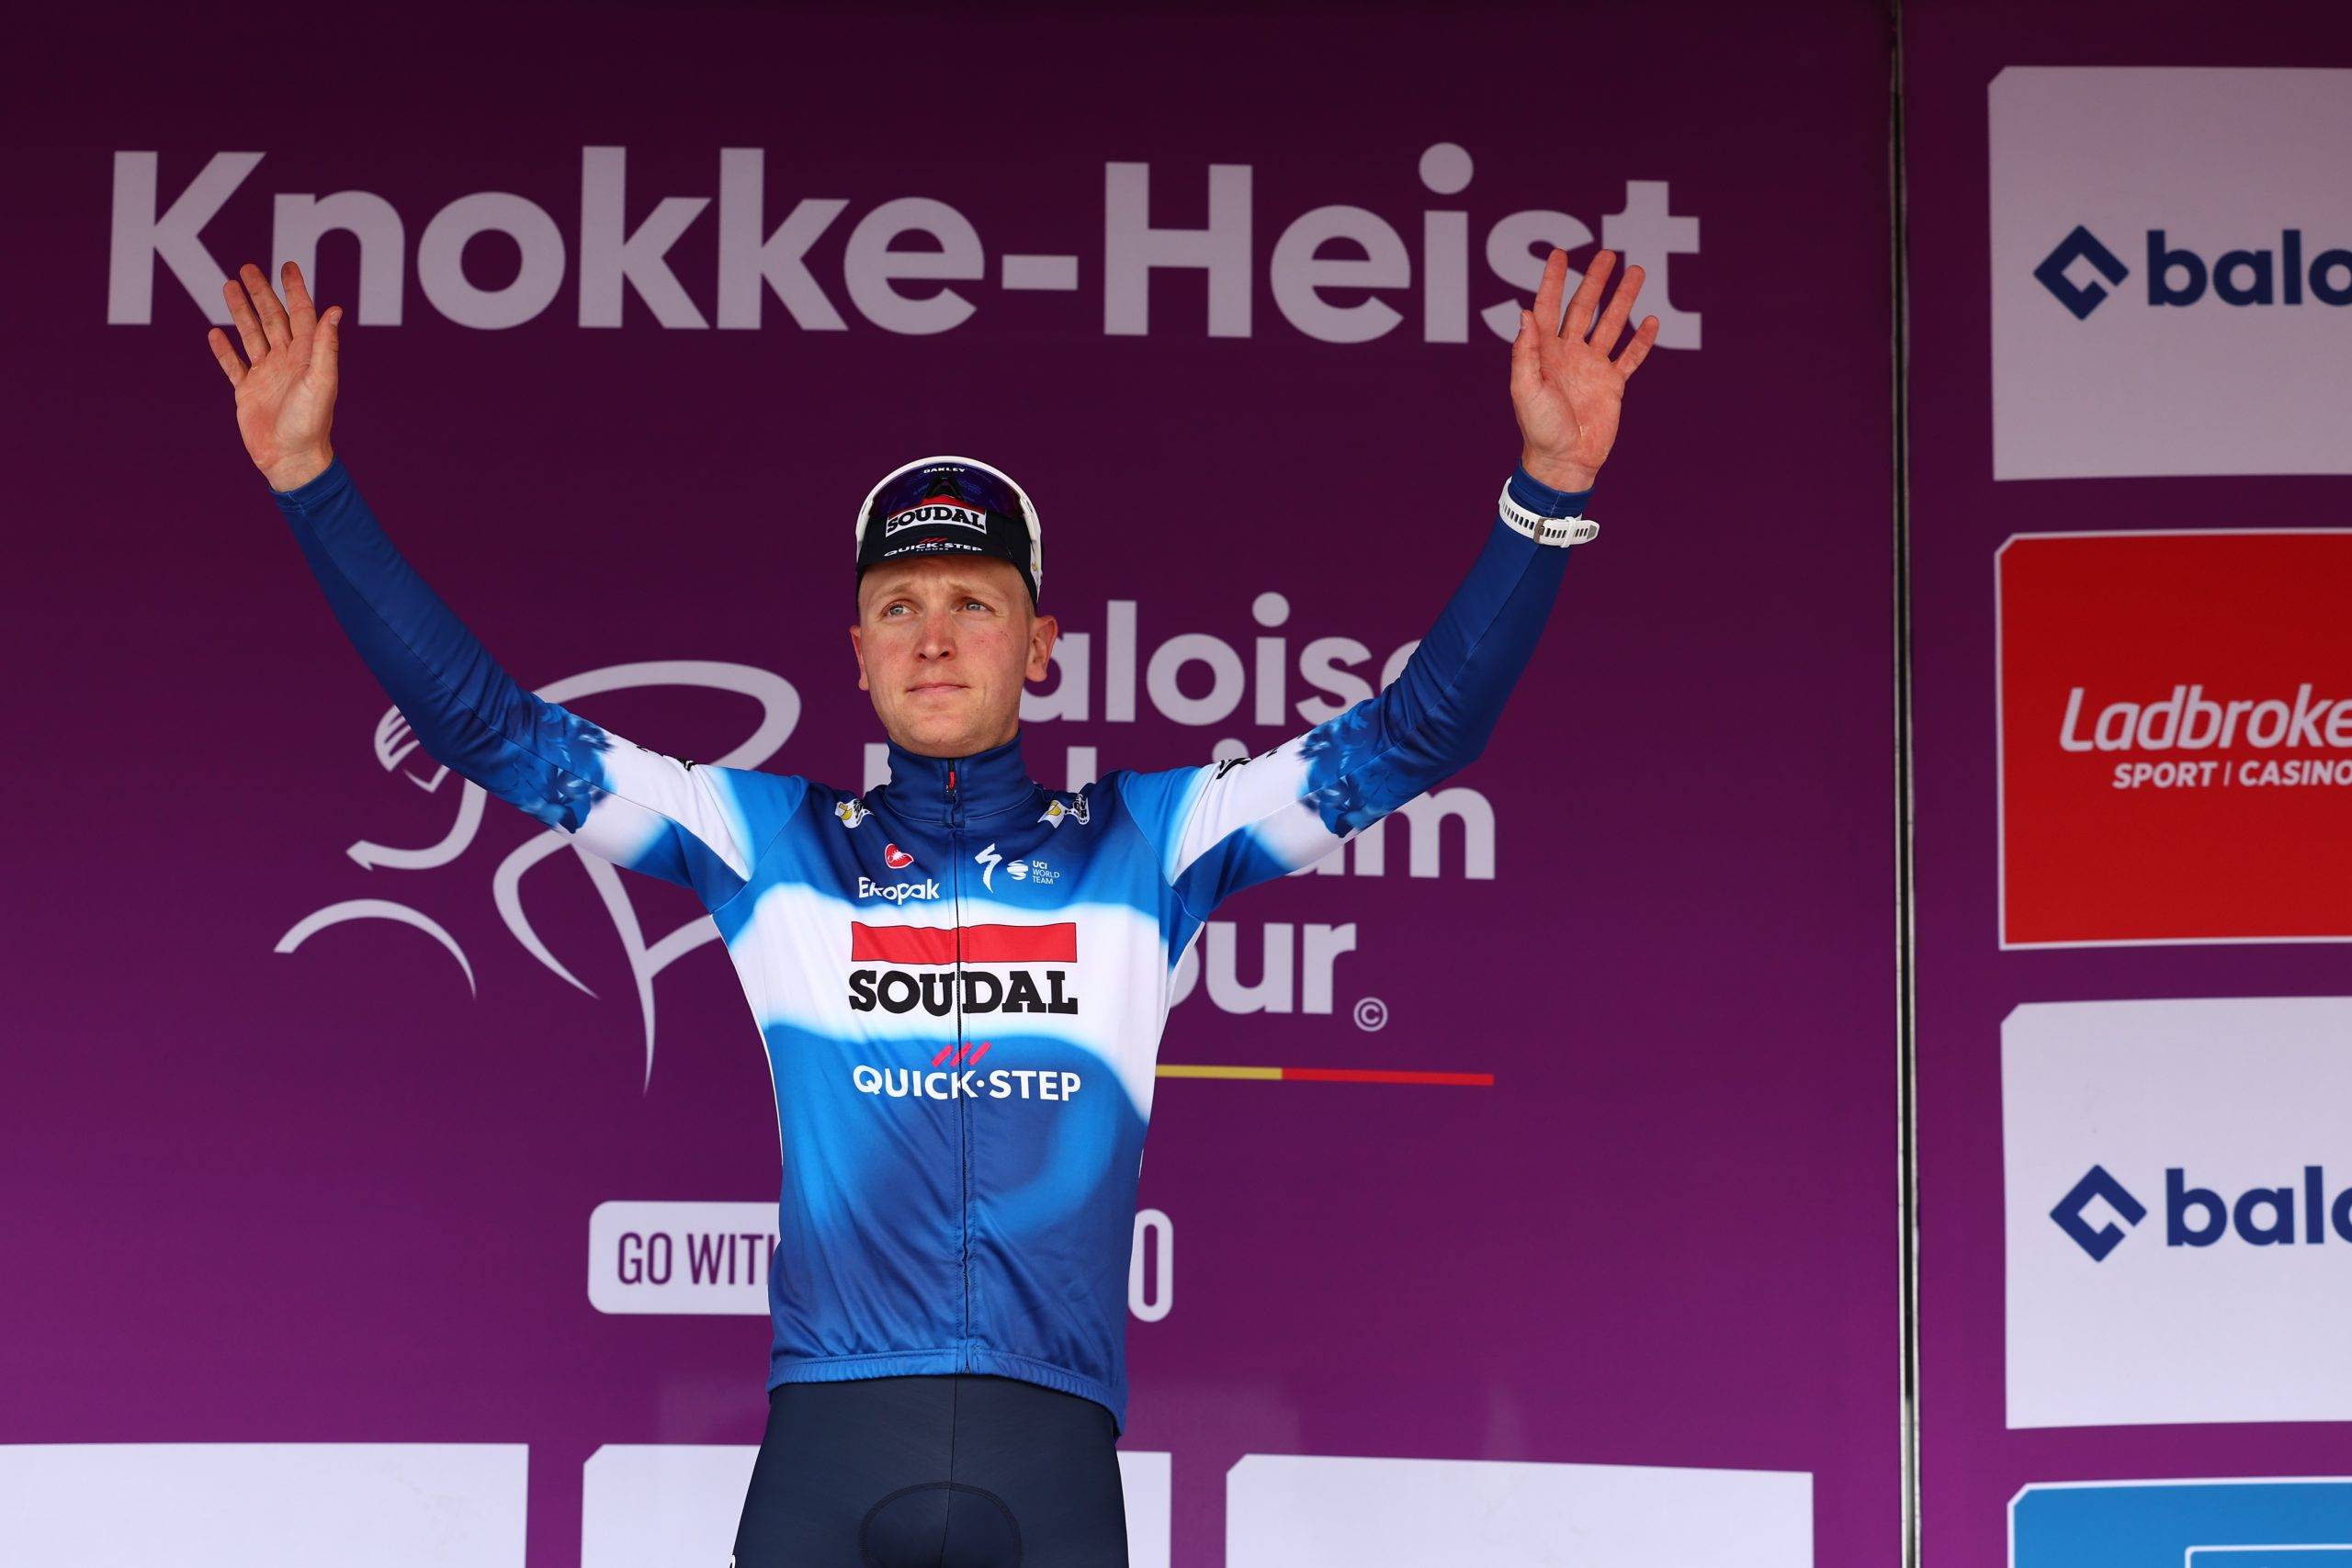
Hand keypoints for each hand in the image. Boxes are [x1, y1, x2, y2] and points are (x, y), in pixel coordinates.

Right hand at [208, 260, 342, 490]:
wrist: (291, 459)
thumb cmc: (309, 423)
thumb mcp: (321, 381)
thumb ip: (325, 346)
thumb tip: (335, 310)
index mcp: (306, 357)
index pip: (301, 315)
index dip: (295, 290)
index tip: (288, 266)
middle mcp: (287, 362)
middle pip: (272, 319)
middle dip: (261, 292)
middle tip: (248, 267)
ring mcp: (266, 376)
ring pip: (251, 335)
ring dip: (241, 311)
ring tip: (228, 285)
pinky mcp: (248, 392)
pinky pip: (234, 365)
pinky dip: (224, 350)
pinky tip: (214, 332)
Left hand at [1509, 247, 1658, 492]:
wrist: (1565, 461)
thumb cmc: (1539, 429)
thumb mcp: (1525, 390)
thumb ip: (1526, 353)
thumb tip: (1525, 313)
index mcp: (1544, 353)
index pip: (1549, 308)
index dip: (1553, 281)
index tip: (1560, 254)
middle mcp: (1569, 354)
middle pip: (1584, 308)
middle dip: (1595, 281)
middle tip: (1608, 254)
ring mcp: (1592, 368)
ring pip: (1611, 325)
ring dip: (1623, 300)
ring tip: (1637, 272)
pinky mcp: (1613, 384)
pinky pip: (1629, 357)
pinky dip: (1641, 341)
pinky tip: (1651, 321)